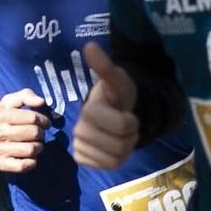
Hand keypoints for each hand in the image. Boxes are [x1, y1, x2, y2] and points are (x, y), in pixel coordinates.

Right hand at [0, 89, 47, 173]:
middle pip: (33, 133)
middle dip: (41, 133)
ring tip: (35, 144)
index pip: (32, 117)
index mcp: (0, 116)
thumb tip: (41, 102)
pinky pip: (22, 166)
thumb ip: (26, 95)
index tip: (44, 122)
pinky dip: (32, 162)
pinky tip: (30, 156)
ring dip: (38, 147)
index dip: (43, 120)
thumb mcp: (9, 101)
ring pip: (30, 149)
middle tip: (39, 133)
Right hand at [72, 44, 137, 168]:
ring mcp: (79, 147)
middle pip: (120, 145)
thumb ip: (105, 66)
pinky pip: (109, 166)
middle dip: (130, 135)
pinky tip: (112, 147)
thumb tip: (89, 45)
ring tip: (119, 135)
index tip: (127, 113)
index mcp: (89, 111)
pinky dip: (117, 158)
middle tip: (124, 125)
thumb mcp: (117, 80)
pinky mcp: (82, 160)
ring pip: (116, 158)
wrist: (112, 112)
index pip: (122, 125)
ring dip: (125, 148)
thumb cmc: (116, 95)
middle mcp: (79, 130)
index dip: (132, 121)